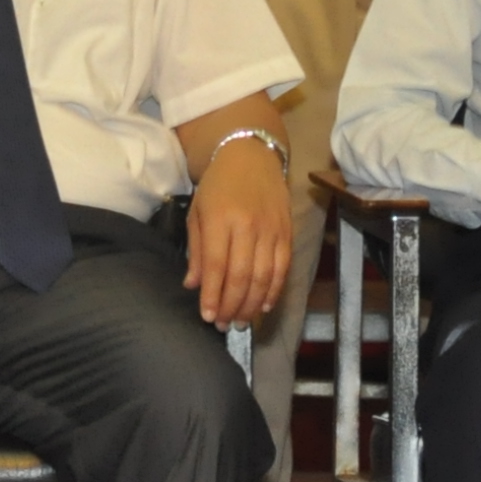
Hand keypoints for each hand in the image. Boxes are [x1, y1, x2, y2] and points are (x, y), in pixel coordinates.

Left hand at [182, 141, 292, 326]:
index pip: (217, 265)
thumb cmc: (218, 186)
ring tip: (240, 322)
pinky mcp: (287, 232)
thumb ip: (197, 250)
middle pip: (241, 276)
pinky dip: (274, 290)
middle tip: (223, 325)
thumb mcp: (197, 212)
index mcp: (220, 219)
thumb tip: (193, 286)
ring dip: (251, 304)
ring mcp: (271, 229)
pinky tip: (263, 306)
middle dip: (232, 306)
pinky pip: (282, 268)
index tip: (208, 317)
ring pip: (264, 276)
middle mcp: (248, 226)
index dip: (213, 295)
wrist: (251, 156)